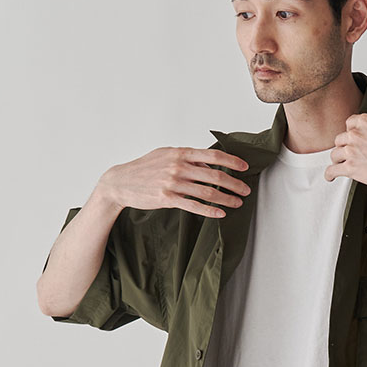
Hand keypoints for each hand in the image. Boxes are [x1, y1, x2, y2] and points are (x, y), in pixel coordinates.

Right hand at [96, 147, 251, 217]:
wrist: (120, 182)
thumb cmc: (144, 168)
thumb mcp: (165, 155)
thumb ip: (186, 157)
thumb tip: (208, 161)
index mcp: (180, 153)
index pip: (213, 155)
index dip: (232, 161)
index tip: (245, 168)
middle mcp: (178, 167)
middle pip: (214, 175)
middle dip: (234, 183)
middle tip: (246, 190)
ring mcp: (173, 183)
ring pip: (207, 192)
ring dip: (226, 198)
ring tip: (237, 202)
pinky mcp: (167, 199)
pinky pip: (194, 206)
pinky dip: (209, 210)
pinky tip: (220, 213)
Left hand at [323, 113, 366, 189]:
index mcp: (365, 122)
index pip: (350, 123)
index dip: (351, 131)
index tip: (353, 138)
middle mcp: (355, 134)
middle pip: (340, 139)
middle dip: (344, 146)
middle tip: (349, 152)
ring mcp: (351, 151)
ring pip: (334, 154)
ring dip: (338, 159)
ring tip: (340, 164)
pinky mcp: (350, 168)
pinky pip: (332, 170)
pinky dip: (330, 174)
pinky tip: (330, 176)